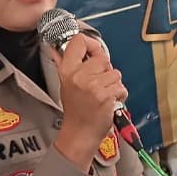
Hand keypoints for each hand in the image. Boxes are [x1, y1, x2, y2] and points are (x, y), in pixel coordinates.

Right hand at [53, 34, 126, 166]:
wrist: (80, 133)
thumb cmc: (75, 111)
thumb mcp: (65, 84)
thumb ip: (63, 64)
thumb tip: (55, 48)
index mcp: (67, 70)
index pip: (79, 41)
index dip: (91, 44)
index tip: (93, 51)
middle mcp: (79, 76)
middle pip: (103, 58)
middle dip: (105, 70)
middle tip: (98, 84)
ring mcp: (92, 86)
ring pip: (115, 73)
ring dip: (113, 84)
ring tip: (102, 94)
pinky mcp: (105, 95)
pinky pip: (121, 87)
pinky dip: (119, 95)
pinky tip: (108, 102)